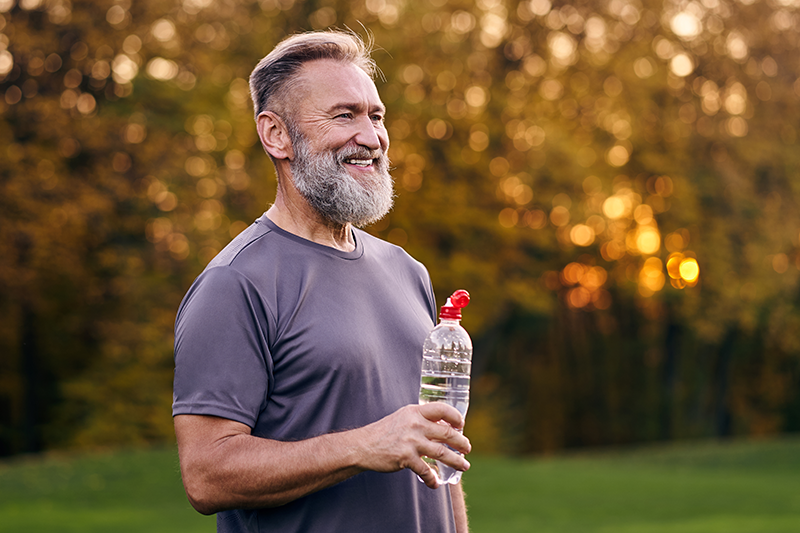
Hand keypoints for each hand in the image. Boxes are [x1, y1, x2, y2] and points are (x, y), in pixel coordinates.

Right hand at [355, 403, 470, 488]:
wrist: (363, 446)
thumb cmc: (385, 432)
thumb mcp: (403, 418)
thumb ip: (420, 420)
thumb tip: (443, 426)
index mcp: (415, 412)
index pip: (441, 409)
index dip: (455, 416)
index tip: (462, 425)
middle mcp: (415, 425)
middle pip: (447, 432)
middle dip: (461, 442)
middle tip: (468, 448)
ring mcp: (411, 442)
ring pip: (441, 452)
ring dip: (456, 461)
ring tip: (464, 466)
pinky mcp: (406, 458)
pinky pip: (425, 470)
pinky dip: (433, 478)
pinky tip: (436, 482)